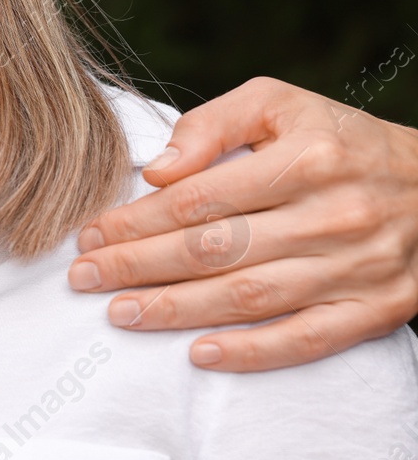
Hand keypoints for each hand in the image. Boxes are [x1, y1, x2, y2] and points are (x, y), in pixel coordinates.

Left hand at [68, 78, 417, 371]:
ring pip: (250, 297)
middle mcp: (334, 214)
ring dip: (177, 310)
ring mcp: (357, 268)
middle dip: (140, 266)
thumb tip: (157, 170)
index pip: (201, 198)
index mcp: (307, 158)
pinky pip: (304, 340)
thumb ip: (212, 126)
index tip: (92, 235)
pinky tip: (198, 353)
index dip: (137, 220)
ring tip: (121, 313)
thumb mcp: (280, 105)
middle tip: (85, 277)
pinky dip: (250, 353)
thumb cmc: (337, 141)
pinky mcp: (374, 310)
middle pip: (216, 250)